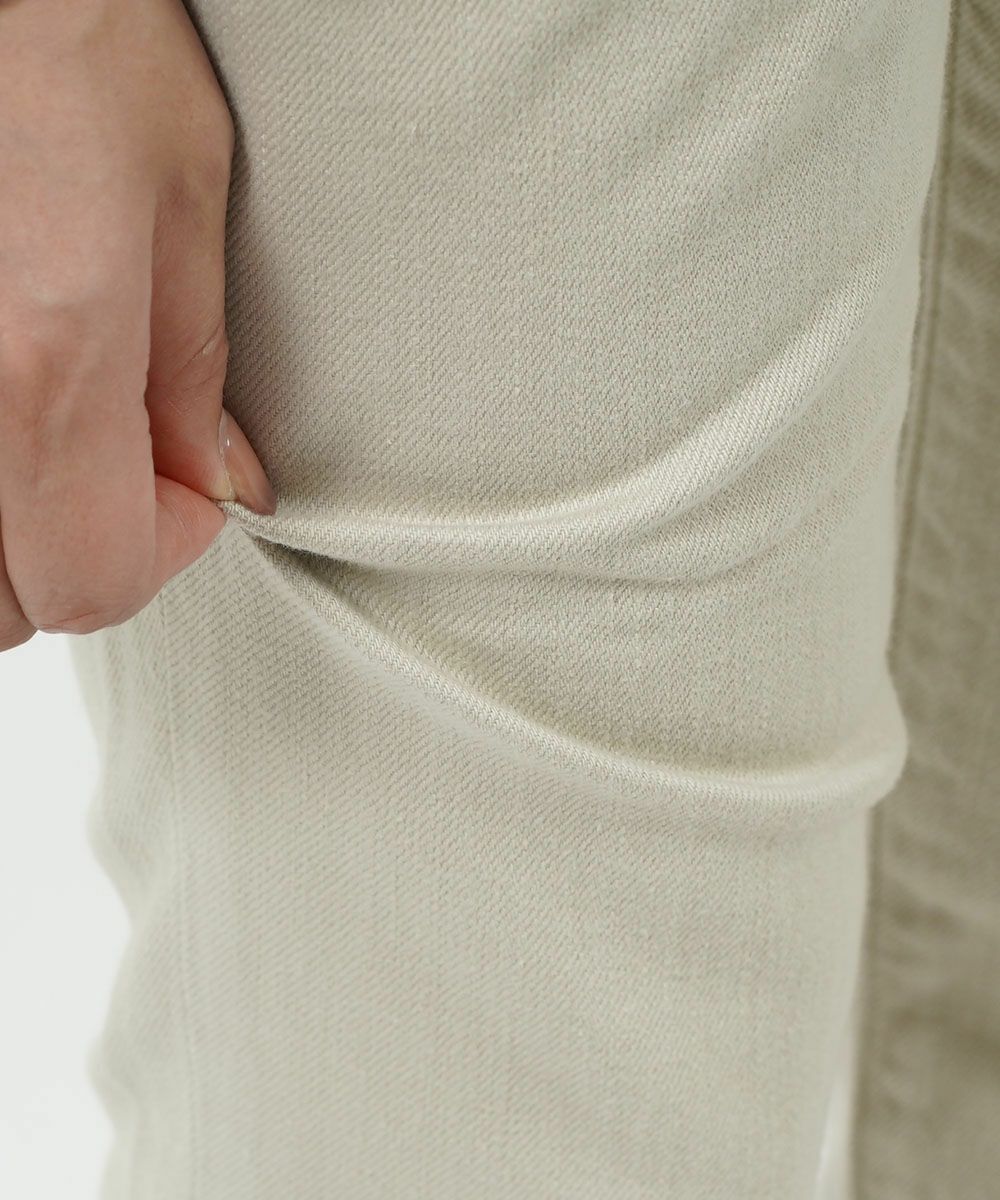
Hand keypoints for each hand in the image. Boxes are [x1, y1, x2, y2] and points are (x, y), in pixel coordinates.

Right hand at [0, 0, 275, 652]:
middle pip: (4, 605)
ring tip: (43, 431)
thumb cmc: (63, 21)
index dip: (161, 547)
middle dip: (76, 555)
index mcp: (41, 363)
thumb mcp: (180, 189)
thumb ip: (196, 372)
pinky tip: (2, 408)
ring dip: (9, 537)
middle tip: (110, 460)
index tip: (187, 481)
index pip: (92, 585)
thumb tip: (227, 488)